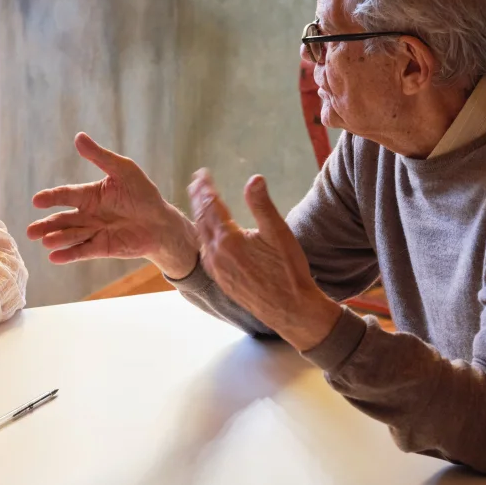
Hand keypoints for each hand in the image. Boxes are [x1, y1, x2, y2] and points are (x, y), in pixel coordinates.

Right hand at [27, 132, 198, 277]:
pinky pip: (82, 251)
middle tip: (30, 231)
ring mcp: (93, 232)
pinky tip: (54, 257)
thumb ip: (100, 156)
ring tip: (45, 241)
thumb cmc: (143, 194)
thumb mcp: (123, 170)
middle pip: (62, 220)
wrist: (161, 223)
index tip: (36, 200)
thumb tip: (79, 136)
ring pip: (70, 236)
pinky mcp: (101, 248)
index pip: (65, 195)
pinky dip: (69, 254)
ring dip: (57, 239)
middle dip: (46, 225)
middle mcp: (87, 214)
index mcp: (89, 195)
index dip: (50, 198)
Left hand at [189, 169, 341, 351]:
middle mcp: (216, 255)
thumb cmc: (288, 271)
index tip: (201, 174)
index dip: (205, 188)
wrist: (289, 310)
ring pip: (201, 237)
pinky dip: (203, 236)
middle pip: (202, 219)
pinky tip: (207, 236)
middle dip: (198, 199)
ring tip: (199, 203)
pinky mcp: (222, 280)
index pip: (211, 206)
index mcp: (229, 240)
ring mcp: (217, 269)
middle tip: (196, 183)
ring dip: (199, 217)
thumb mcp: (278, 233)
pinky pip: (205, 253)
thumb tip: (254, 179)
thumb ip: (262, 205)